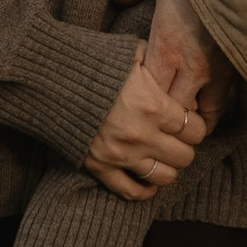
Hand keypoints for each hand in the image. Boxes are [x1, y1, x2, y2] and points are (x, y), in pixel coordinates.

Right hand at [83, 45, 208, 201]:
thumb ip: (160, 65)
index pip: (196, 130)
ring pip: (165, 177)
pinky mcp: (100, 167)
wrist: (51, 79)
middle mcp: (142, 135)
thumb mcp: (133, 54)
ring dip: (168, 167)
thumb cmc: (95, 63)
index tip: (188, 122)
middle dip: (183, 147)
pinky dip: (145, 190)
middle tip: (175, 139)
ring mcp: (121, 155)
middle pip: (185, 156)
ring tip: (162, 156)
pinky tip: (148, 180)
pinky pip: (132, 191)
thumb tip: (179, 80)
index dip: (195, 126)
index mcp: (154, 106)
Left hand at [119, 0, 222, 125]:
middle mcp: (192, 67)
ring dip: (194, 118)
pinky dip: (217, 109)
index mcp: (166, 48)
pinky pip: (227, 101)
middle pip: (175, 112)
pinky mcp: (240, 66)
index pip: (148, 94)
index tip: (135, 96)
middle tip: (157, 114)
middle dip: (166, 117)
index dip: (141, 99)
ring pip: (205, 114)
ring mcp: (219, 70)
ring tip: (186, 119)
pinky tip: (210, 106)